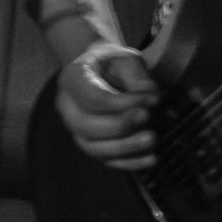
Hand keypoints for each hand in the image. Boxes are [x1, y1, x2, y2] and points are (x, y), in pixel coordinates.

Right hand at [57, 41, 157, 171]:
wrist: (103, 70)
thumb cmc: (114, 64)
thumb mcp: (126, 58)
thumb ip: (137, 75)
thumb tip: (150, 94)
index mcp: (72, 80)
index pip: (93, 98)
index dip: (123, 102)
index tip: (154, 98)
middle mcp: (67, 108)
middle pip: (87, 126)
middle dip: (120, 125)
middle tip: (149, 117)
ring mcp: (76, 130)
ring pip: (93, 147)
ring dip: (125, 147)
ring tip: (153, 140)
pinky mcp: (91, 145)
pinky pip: (105, 160)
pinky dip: (129, 162)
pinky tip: (151, 159)